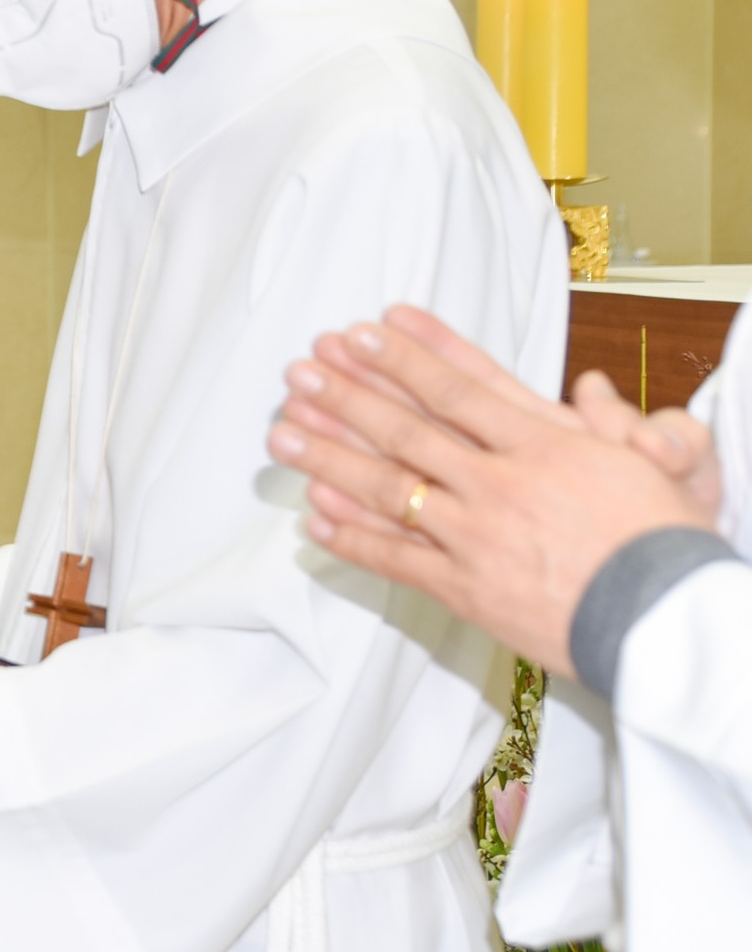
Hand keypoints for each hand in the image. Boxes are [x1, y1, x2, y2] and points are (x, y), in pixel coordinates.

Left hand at [268, 306, 715, 674]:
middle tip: (301, 371)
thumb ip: (605, 423)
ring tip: (283, 433)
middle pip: (409, 430)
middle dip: (349, 397)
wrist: (667, 618)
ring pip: (390, 488)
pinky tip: (313, 516)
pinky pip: (396, 557)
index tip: (364, 333)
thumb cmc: (663, 540)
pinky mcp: (465, 587)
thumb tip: (586, 386)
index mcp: (544, 445)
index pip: (459, 390)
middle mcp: (501, 483)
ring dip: (330, 457)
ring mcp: (477, 536)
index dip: (406, 359)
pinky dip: (351, 536)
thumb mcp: (647, 464)